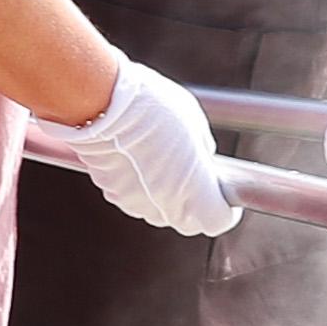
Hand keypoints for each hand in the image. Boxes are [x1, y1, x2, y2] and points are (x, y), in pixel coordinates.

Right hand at [64, 60, 240, 236]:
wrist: (102, 104)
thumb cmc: (152, 108)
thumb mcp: (194, 123)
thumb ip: (201, 151)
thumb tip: (201, 158)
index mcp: (194, 192)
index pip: (217, 221)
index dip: (224, 211)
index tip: (224, 198)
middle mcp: (164, 206)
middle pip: (186, 220)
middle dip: (192, 202)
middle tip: (194, 175)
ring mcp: (134, 202)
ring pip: (157, 209)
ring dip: (163, 192)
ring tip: (160, 158)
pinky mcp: (110, 192)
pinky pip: (132, 195)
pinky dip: (137, 183)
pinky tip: (136, 156)